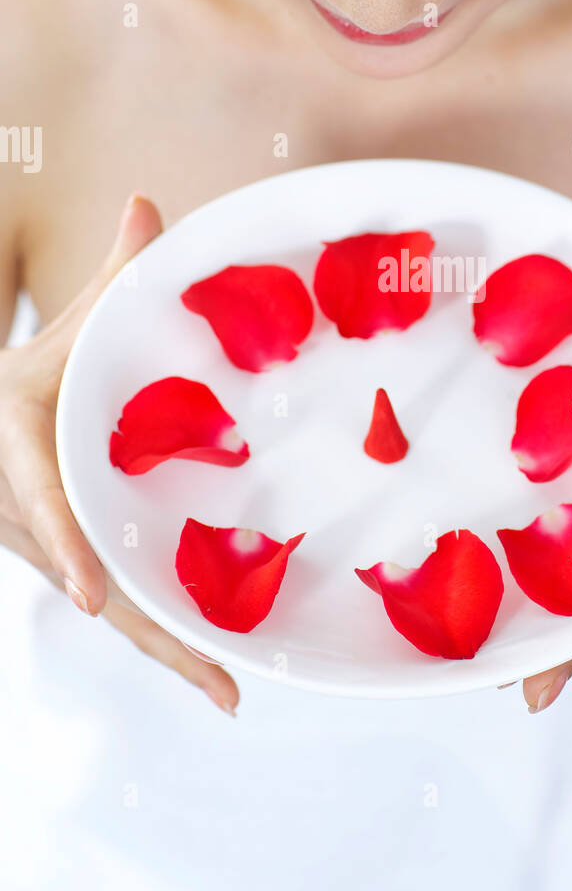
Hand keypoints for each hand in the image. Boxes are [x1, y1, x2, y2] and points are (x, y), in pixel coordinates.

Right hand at [0, 194, 239, 715]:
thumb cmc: (21, 382)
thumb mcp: (57, 336)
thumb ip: (107, 280)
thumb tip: (147, 201)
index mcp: (21, 459)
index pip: (42, 507)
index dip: (66, 548)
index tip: (88, 598)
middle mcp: (37, 523)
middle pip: (97, 589)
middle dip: (155, 639)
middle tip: (222, 683)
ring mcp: (57, 553)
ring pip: (115, 609)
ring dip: (169, 652)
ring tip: (232, 688)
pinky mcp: (79, 562)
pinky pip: (126, 603)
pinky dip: (167, 633)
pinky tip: (217, 662)